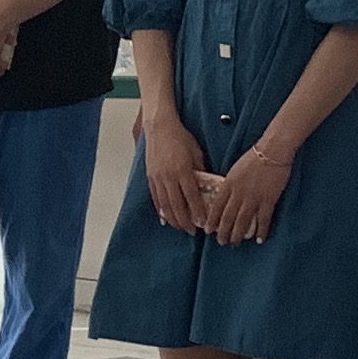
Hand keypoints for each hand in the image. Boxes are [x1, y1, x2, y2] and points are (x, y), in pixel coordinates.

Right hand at [141, 116, 211, 234]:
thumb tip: (207, 184)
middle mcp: (169, 177)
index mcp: (183, 171)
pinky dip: (161, 210)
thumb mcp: (197, 152)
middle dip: (185, 221)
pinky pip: (155, 198)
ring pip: (165, 205)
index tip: (203, 223)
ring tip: (180, 227)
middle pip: (177, 206)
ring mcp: (158, 178)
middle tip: (192, 231)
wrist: (159, 127)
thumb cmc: (180, 137)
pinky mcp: (150, 177)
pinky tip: (166, 217)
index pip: (192, 197)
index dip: (197, 212)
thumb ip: (201, 170)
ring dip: (173, 219)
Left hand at [208, 137, 296, 244]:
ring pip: (243, 221)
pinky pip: (263, 219)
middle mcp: (239, 193)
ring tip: (235, 243)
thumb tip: (226, 196)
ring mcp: (253, 198)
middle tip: (221, 242)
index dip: (212, 220)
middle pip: (228, 217)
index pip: (217, 206)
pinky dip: (261, 231)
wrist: (272, 151)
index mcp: (229, 184)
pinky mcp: (268, 200)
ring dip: (238, 234)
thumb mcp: (235, 170)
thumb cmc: (254, 157)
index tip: (208, 230)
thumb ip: (230, 184)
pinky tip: (259, 239)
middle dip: (223, 232)